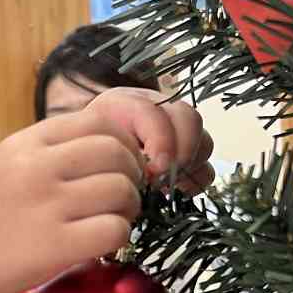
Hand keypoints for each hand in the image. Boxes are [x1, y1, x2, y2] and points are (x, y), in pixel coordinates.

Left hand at [81, 89, 214, 196]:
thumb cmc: (85, 156)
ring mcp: (176, 131)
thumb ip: (116, 156)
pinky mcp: (187, 155)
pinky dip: (195, 180)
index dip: (160, 142)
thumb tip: (149, 178)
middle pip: (189, 120)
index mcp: (127, 102)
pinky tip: (174, 190)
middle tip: (162, 180)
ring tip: (165, 185)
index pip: (155, 112)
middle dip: (181, 154)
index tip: (153, 172)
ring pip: (204, 142)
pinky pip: (207, 166)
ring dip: (188, 168)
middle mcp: (157, 108)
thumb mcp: (90, 151)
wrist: (86, 159)